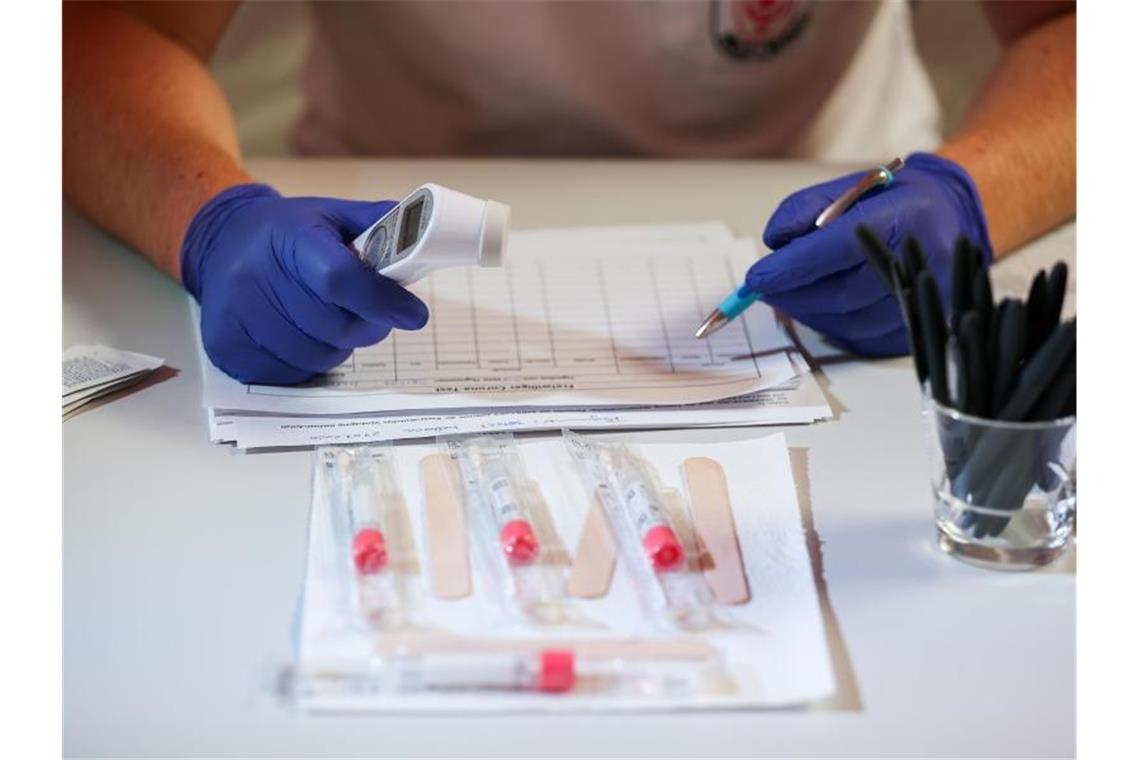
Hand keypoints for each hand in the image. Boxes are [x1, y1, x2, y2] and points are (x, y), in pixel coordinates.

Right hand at [181, 184, 428, 383]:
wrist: (221, 242)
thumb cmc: (287, 233)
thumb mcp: (332, 215)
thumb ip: (381, 225)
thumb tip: (427, 239)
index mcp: (290, 238)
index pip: (341, 279)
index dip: (382, 300)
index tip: (414, 314)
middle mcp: (255, 276)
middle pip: (336, 326)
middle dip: (367, 324)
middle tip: (367, 311)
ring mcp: (238, 315)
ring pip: (319, 356)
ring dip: (338, 345)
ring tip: (325, 317)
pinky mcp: (227, 346)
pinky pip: (292, 373)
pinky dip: (308, 361)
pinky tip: (300, 333)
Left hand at [745, 153, 992, 355]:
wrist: (955, 218)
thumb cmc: (898, 200)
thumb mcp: (853, 186)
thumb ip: (808, 209)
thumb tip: (774, 243)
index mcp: (907, 217)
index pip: (839, 248)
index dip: (794, 266)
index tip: (757, 277)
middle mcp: (922, 263)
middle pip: (842, 294)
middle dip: (793, 294)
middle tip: (763, 289)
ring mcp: (928, 301)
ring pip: (850, 323)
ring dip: (809, 312)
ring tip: (788, 296)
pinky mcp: (922, 325)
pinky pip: (864, 338)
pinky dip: (831, 326)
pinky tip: (818, 308)